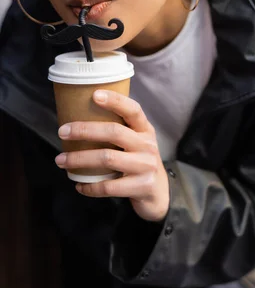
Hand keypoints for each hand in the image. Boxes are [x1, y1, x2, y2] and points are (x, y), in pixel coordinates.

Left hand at [55, 90, 169, 221]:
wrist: (159, 193)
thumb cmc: (139, 161)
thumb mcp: (137, 142)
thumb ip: (119, 130)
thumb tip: (79, 117)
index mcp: (145, 130)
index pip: (133, 109)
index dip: (115, 101)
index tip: (94, 95)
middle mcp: (147, 145)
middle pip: (114, 132)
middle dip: (85, 130)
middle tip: (62, 131)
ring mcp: (146, 166)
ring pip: (108, 158)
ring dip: (79, 159)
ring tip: (61, 160)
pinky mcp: (141, 187)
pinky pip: (109, 186)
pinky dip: (90, 186)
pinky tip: (79, 185)